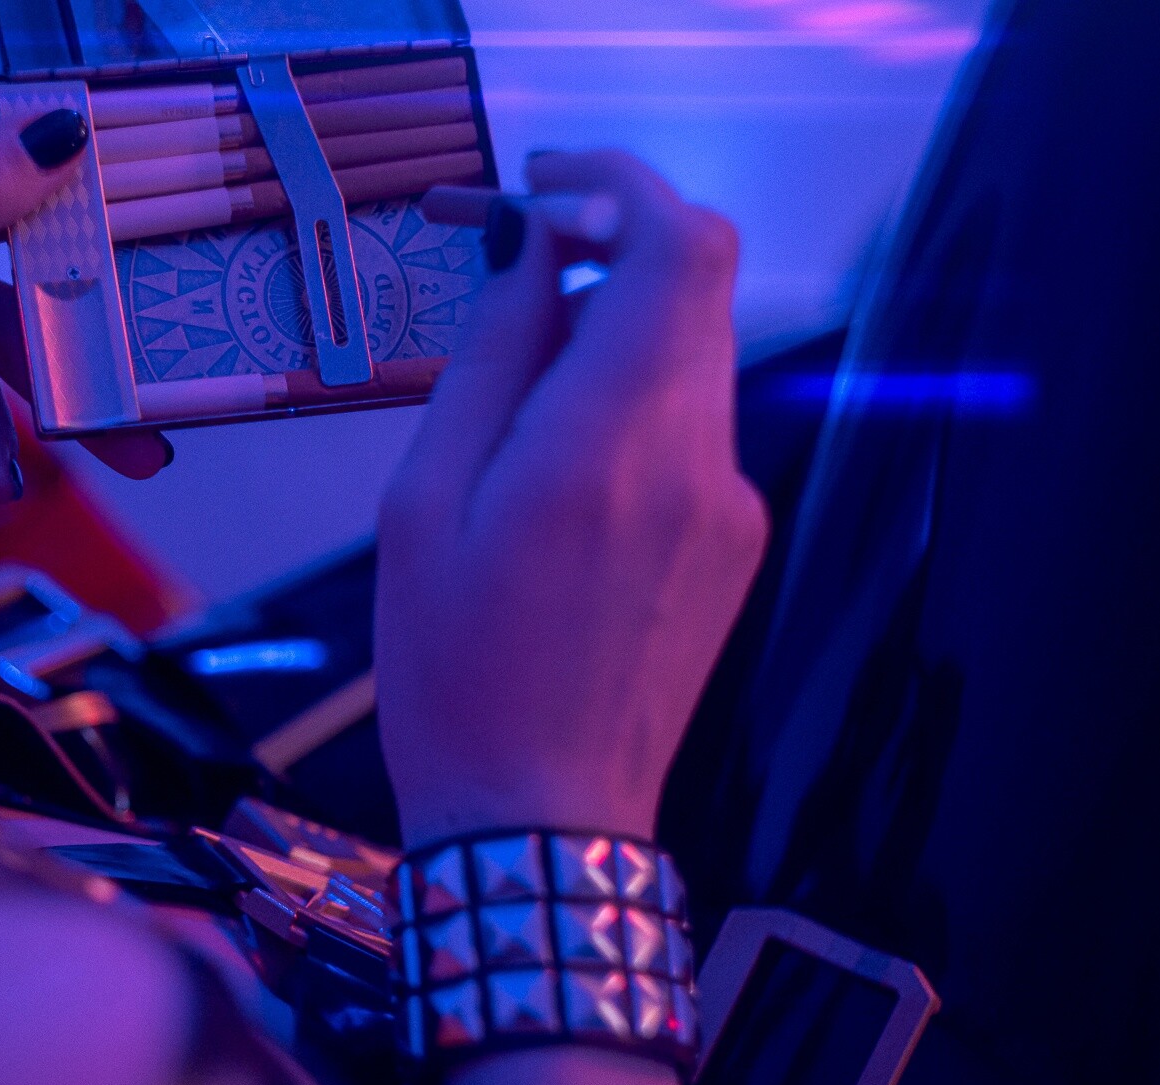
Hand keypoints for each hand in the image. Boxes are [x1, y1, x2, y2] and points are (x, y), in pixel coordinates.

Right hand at [375, 150, 767, 849]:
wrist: (541, 822)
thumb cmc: (454, 676)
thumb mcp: (423, 509)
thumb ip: (488, 366)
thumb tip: (526, 258)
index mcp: (604, 450)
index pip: (672, 249)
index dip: (618, 189)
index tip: (547, 190)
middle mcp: (694, 465)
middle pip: (696, 284)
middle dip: (613, 247)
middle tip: (519, 268)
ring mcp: (730, 506)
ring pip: (696, 351)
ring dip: (620, 325)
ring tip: (522, 384)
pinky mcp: (736, 541)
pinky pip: (696, 422)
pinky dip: (637, 394)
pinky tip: (563, 457)